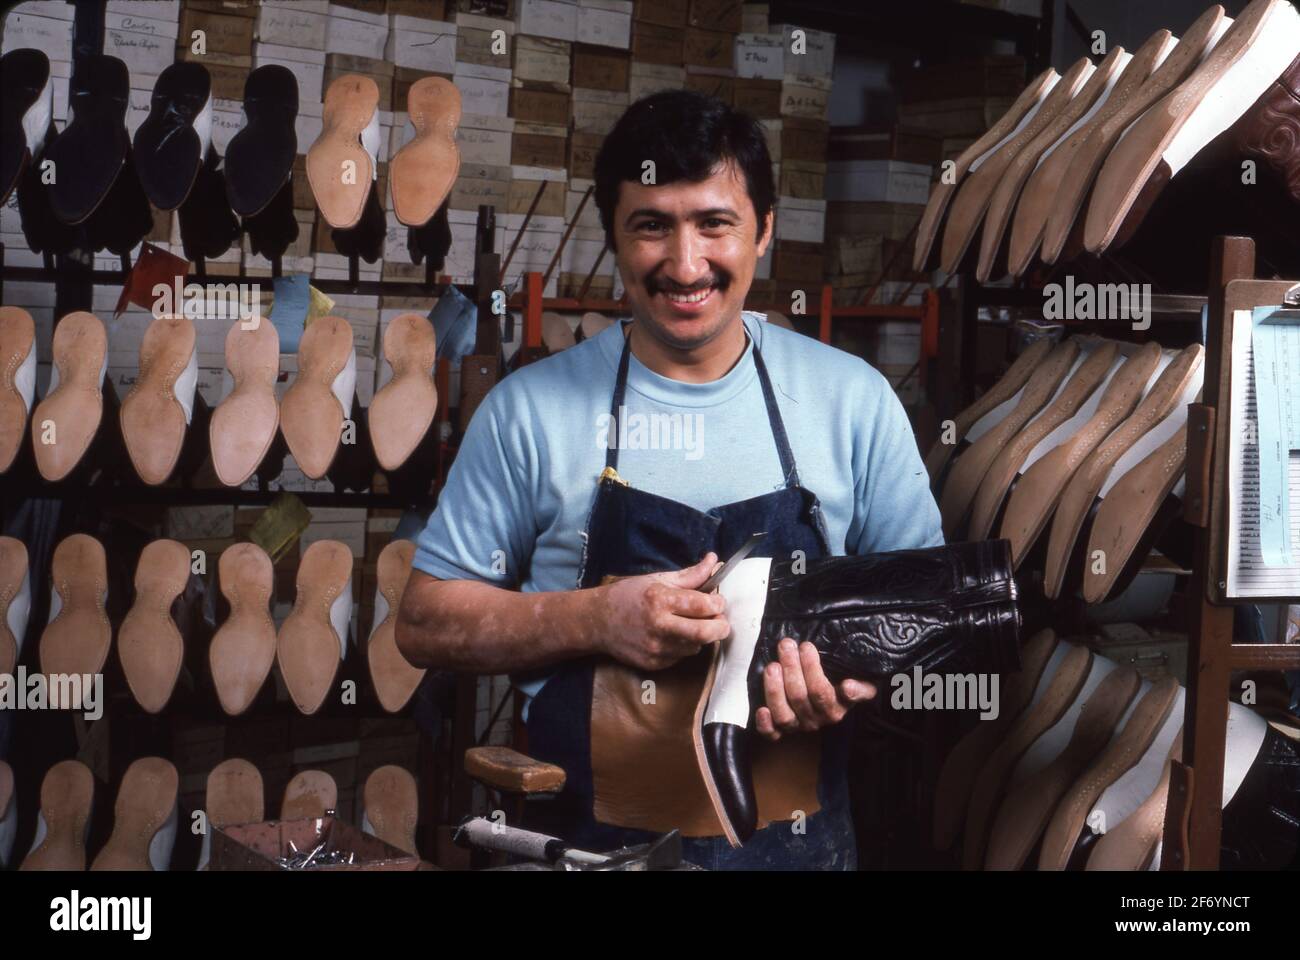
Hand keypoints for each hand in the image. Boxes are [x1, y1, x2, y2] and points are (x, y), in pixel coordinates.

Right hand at [596, 553, 729, 670]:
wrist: (598, 622)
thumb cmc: (628, 596)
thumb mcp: (657, 579)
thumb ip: (690, 575)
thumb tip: (714, 561)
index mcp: (660, 600)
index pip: (703, 605)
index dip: (718, 603)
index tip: (718, 601)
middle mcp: (659, 626)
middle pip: (705, 632)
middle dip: (721, 626)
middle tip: (720, 620)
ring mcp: (656, 648)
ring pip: (696, 646)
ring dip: (701, 636)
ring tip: (691, 625)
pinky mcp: (654, 664)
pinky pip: (681, 656)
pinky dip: (684, 646)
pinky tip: (674, 635)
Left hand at [755, 638, 875, 740]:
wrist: (836, 699)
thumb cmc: (846, 685)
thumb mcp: (863, 685)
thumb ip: (861, 689)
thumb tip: (849, 687)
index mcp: (835, 709)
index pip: (820, 691)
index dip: (811, 669)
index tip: (806, 646)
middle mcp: (816, 720)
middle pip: (799, 697)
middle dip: (790, 667)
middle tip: (786, 645)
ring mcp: (798, 726)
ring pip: (784, 714)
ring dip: (774, 689)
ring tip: (772, 666)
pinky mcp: (782, 731)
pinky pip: (772, 734)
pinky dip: (765, 724)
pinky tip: (761, 709)